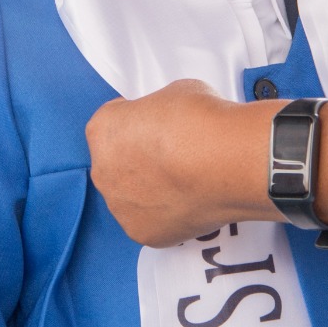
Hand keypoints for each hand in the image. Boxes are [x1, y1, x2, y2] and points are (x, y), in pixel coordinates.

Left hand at [85, 79, 282, 247]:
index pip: (111, 124)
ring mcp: (121, 205)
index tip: (154, 126)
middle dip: (139, 160)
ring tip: (184, 181)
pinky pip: (152, 222)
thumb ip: (160, 112)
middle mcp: (103, 170)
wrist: (223, 161)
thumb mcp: (174, 94)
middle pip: (116, 165)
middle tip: (171, 156)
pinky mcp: (143, 232)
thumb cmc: (201, 123)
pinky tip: (190, 200)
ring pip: (132, 198)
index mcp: (104, 129)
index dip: (136, 123)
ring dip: (150, 190)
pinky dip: (168, 215)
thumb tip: (170, 122)